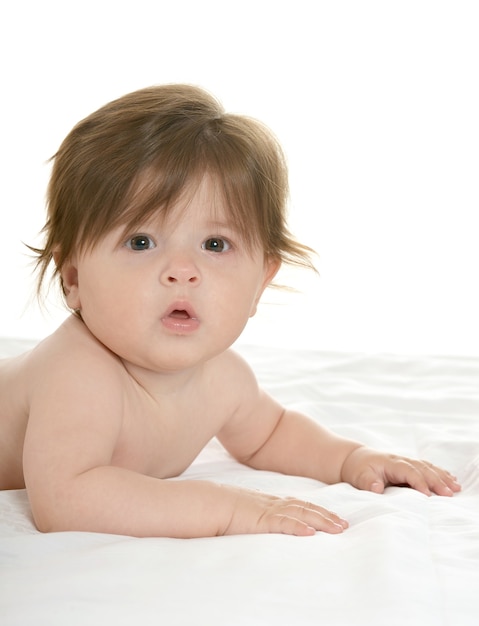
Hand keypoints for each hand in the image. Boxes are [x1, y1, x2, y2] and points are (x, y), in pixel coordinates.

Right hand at [221, 486, 348, 536]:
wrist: (206, 502)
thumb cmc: (220, 508)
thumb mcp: (243, 512)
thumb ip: (256, 517)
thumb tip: (261, 526)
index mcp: (269, 502)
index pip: (299, 504)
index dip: (317, 511)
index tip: (333, 518)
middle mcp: (273, 503)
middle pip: (306, 507)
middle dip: (327, 516)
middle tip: (345, 525)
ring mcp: (268, 510)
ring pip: (301, 513)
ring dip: (321, 521)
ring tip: (337, 529)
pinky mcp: (260, 519)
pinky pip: (283, 523)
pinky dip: (298, 526)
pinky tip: (311, 533)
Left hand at [340, 446, 461, 495]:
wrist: (355, 459)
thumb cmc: (357, 469)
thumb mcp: (358, 476)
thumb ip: (368, 482)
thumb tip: (376, 488)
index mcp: (390, 462)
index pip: (408, 471)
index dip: (419, 482)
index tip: (428, 495)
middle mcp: (401, 460)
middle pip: (422, 468)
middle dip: (436, 480)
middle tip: (450, 493)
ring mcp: (406, 462)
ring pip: (427, 467)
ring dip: (442, 477)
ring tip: (456, 487)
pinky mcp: (408, 466)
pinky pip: (427, 468)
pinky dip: (439, 473)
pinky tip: (451, 479)